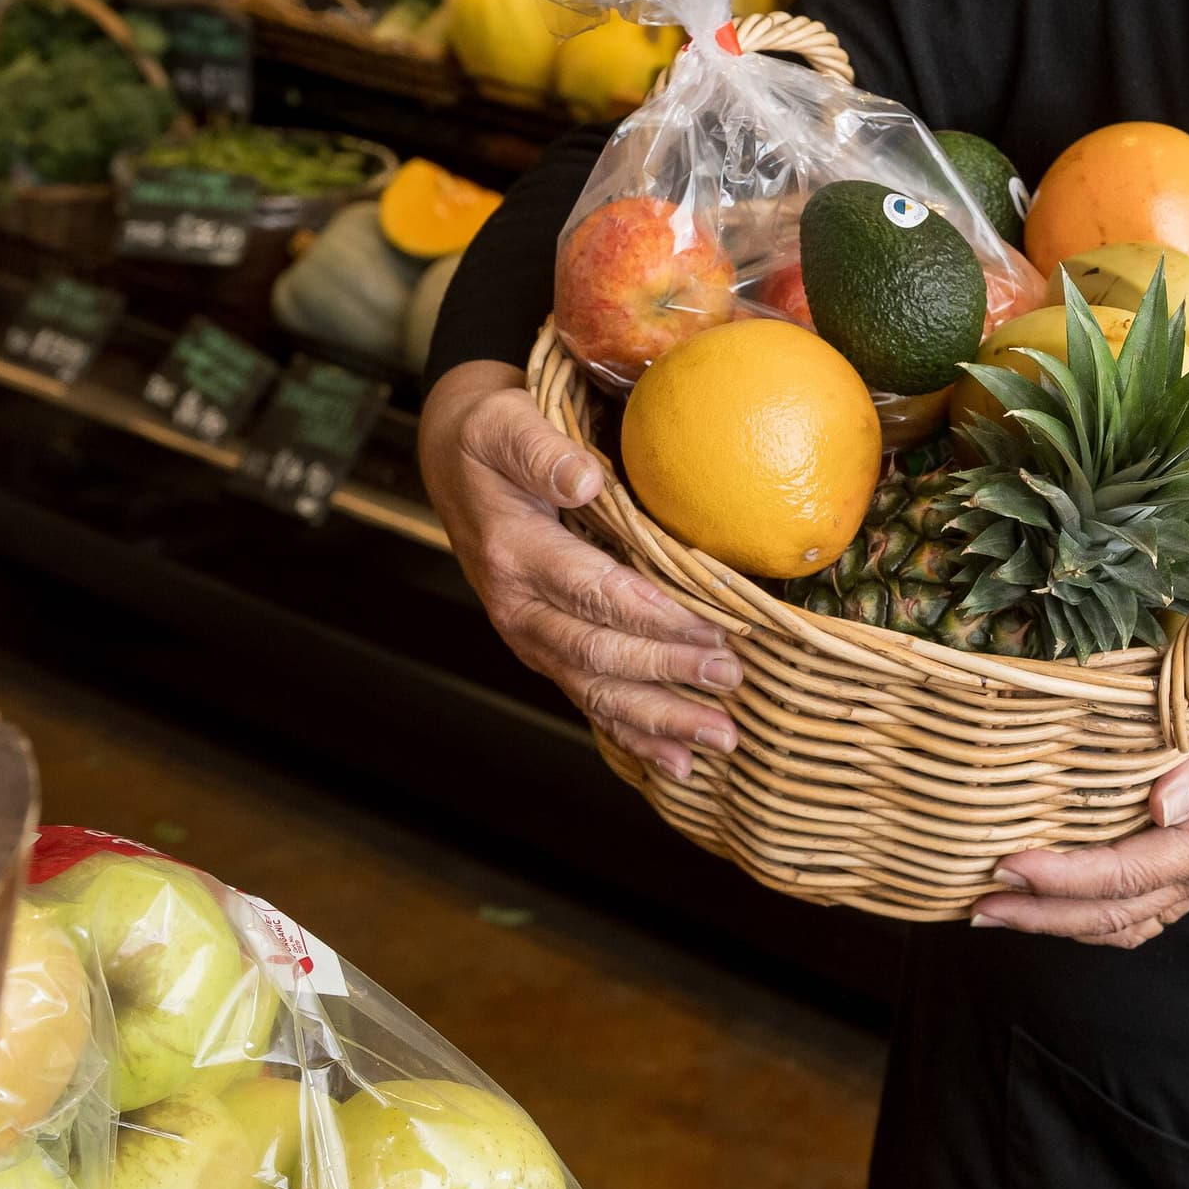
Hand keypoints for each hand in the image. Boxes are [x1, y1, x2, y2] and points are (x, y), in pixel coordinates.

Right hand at [418, 361, 739, 780]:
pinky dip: (633, 735)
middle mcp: (517, 607)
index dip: (653, 614)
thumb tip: (585, 481)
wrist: (457, 463)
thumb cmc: (494, 439)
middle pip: (597, 652)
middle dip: (667, 671)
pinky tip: (677, 762)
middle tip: (731, 676)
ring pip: (595, 689)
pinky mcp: (546, 650)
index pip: (591, 591)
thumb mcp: (506, 426)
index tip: (713, 624)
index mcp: (514, 554)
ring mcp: (531, 636)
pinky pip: (589, 699)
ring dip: (660, 719)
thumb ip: (542, 452)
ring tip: (721, 738)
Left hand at [973, 666, 1188, 946]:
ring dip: (1057, 920)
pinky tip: (1055, 898)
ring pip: (1119, 918)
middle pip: (1109, 912)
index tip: (1005, 864)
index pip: (1122, 872)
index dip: (1060, 876)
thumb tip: (1160, 800)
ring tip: (996, 909)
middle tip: (973, 902)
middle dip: (1040, 914)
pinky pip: (1137, 905)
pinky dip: (1089, 911)